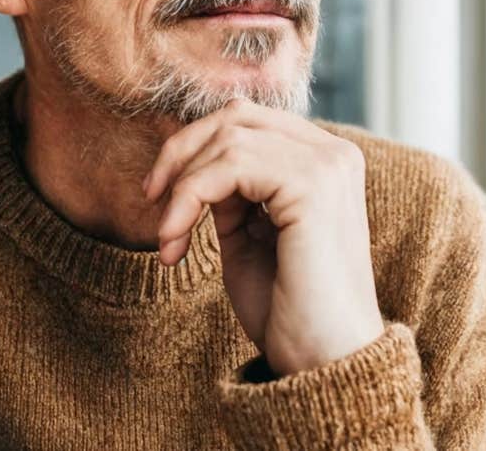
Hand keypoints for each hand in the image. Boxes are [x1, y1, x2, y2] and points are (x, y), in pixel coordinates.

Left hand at [141, 98, 383, 376]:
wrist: (325, 369)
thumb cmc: (287, 309)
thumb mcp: (247, 235)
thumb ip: (229, 190)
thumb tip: (191, 159)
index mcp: (321, 161)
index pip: (246, 121)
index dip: (194, 146)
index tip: (159, 193)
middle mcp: (332, 153)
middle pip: (235, 116)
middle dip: (181, 153)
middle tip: (152, 200)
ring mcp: (327, 165)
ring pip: (228, 138)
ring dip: (183, 185)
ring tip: (169, 238)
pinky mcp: (314, 184)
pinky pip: (230, 165)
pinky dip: (190, 197)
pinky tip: (176, 243)